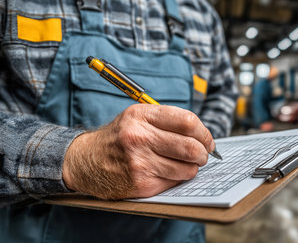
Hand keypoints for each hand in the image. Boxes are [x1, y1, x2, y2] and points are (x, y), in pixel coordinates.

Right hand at [62, 104, 213, 199]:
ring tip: (187, 164)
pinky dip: (177, 178)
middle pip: (191, 147)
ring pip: (187, 168)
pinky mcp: (140, 184)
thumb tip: (202, 135)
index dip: (204, 133)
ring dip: (193, 168)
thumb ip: (167, 121)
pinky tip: (169, 172)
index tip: (208, 140)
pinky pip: (174, 182)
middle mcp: (139, 137)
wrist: (85, 160)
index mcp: (141, 116)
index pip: (188, 122)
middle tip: (203, 155)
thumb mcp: (137, 117)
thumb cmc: (119, 137)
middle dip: (204, 153)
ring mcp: (139, 162)